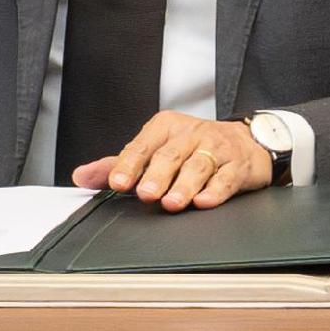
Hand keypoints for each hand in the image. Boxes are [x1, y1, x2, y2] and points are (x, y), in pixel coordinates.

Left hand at [76, 112, 273, 207]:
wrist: (247, 142)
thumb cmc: (195, 148)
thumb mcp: (157, 149)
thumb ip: (121, 163)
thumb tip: (82, 176)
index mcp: (166, 128)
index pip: (144, 145)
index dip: (130, 164)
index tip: (118, 181)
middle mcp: (192, 135)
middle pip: (171, 155)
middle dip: (157, 174)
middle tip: (146, 193)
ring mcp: (217, 149)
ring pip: (198, 167)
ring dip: (184, 185)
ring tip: (171, 202)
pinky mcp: (238, 166)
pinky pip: (226, 178)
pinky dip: (215, 191)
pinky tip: (204, 201)